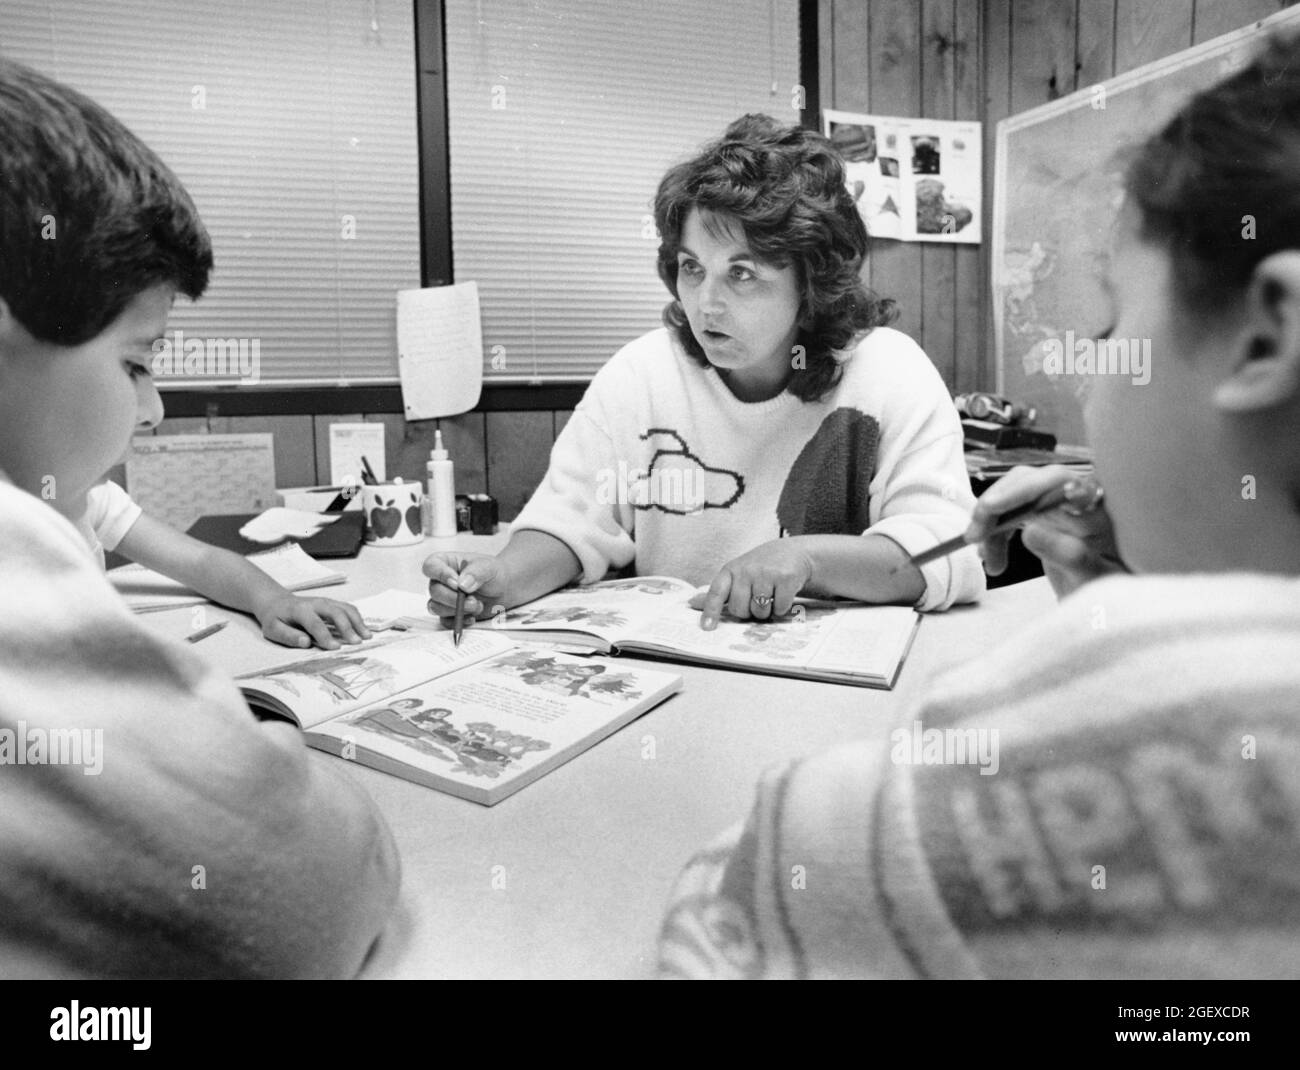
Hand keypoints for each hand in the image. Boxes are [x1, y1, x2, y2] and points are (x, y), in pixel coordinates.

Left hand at [253, 594, 370, 648]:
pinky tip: (364, 629)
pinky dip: (358, 618)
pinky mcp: (332, 604)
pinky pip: (348, 608)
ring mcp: (326, 602)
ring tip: (367, 636)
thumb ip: (289, 636)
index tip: (336, 648)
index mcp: (300, 610)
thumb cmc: (276, 619)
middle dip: (347, 627)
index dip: (326, 636)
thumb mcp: (273, 630)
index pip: (315, 623)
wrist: (277, 602)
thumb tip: (306, 642)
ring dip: (358, 622)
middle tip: (357, 642)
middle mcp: (316, 603)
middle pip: (335, 612)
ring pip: (345, 608)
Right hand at [422, 552, 511, 629]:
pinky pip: (445, 621)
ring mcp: (444, 598)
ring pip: (436, 607)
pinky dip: (458, 622)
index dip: (441, 575)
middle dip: (454, 598)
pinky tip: (472, 617)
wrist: (504, 589)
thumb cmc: (493, 573)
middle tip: (473, 600)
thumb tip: (461, 585)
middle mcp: (441, 580)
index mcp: (446, 563)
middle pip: (434, 591)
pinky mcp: (449, 614)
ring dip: (457, 610)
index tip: (457, 583)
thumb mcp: (488, 567)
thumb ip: (476, 572)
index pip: (430, 566)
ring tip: (477, 605)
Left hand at [689, 540, 813, 628]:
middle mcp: (746, 570)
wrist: (793, 553)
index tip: (707, 627)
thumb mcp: (737, 573)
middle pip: (739, 609)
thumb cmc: (761, 567)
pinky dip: (782, 607)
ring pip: (759, 611)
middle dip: (747, 612)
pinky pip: (779, 609)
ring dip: (766, 611)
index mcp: (731, 570)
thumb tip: (692, 603)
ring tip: (770, 594)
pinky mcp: (785, 578)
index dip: (711, 611)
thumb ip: (719, 591)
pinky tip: (783, 593)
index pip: (717, 592)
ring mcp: (766, 573)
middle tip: (755, 600)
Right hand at [967, 465, 1126, 597]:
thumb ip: (1070, 555)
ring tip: (985, 559)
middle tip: (974, 537)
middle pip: (1029, 482)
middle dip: (995, 505)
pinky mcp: (1045, 515)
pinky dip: (994, 532)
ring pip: (1015, 495)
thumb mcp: (1093, 579)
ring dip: (990, 522)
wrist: (1112, 601)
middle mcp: (1078, 497)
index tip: (991, 508)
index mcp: (1097, 507)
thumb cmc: (1110, 591)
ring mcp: (1060, 505)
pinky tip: (990, 556)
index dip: (1022, 488)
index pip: (1058, 481)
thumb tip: (1030, 532)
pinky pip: (1011, 511)